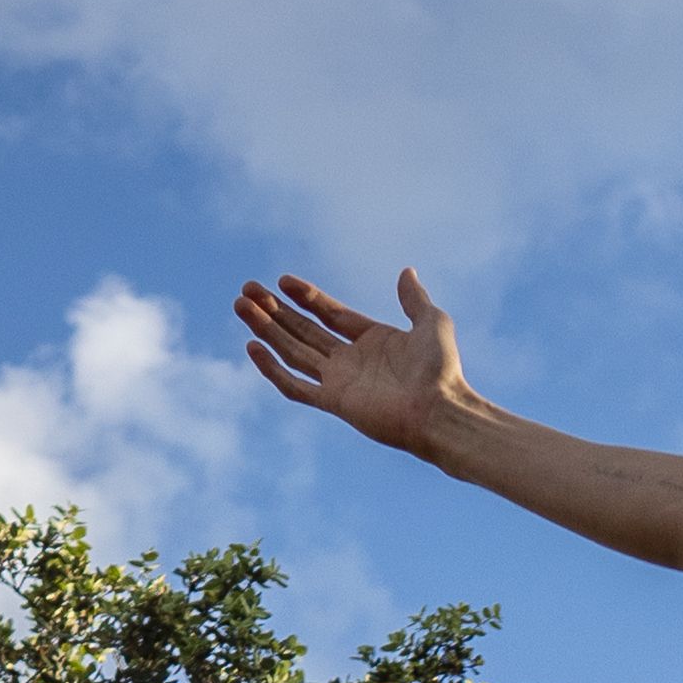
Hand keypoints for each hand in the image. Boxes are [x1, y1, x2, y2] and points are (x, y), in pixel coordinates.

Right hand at [235, 266, 468, 454]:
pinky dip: (272, 369)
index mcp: (372, 340)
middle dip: (275, 310)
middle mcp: (351, 360)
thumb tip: (406, 272)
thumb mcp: (432, 322)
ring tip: (240, 306)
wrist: (440, 410)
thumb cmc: (442, 370)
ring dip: (266, 329)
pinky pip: (295, 386)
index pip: (329, 314)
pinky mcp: (333, 402)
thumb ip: (414, 300)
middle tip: (247, 290)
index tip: (282, 281)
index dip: (305, 297)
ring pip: (292, 352)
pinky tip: (253, 347)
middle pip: (304, 330)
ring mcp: (340, 381)